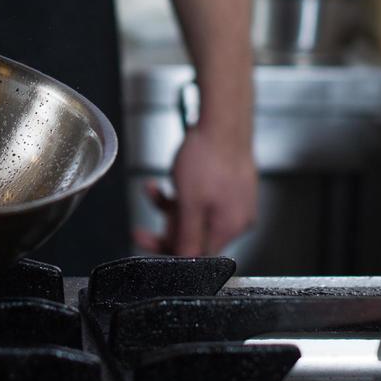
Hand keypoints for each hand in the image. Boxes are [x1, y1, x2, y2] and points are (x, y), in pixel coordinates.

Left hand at [133, 125, 256, 255]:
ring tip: (153, 190)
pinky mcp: (229, 185)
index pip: (199, 256)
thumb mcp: (189, 203)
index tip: (148, 242)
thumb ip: (186, 236)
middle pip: (196, 235)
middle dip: (168, 224)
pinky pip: (202, 197)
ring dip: (171, 205)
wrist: (222, 118)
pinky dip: (183, 191)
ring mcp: (234, 200)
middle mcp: (237, 217)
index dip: (169, 250)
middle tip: (142, 225)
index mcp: (230, 227)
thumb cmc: (210, 155)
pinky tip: (167, 179)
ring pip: (196, 214)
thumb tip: (186, 262)